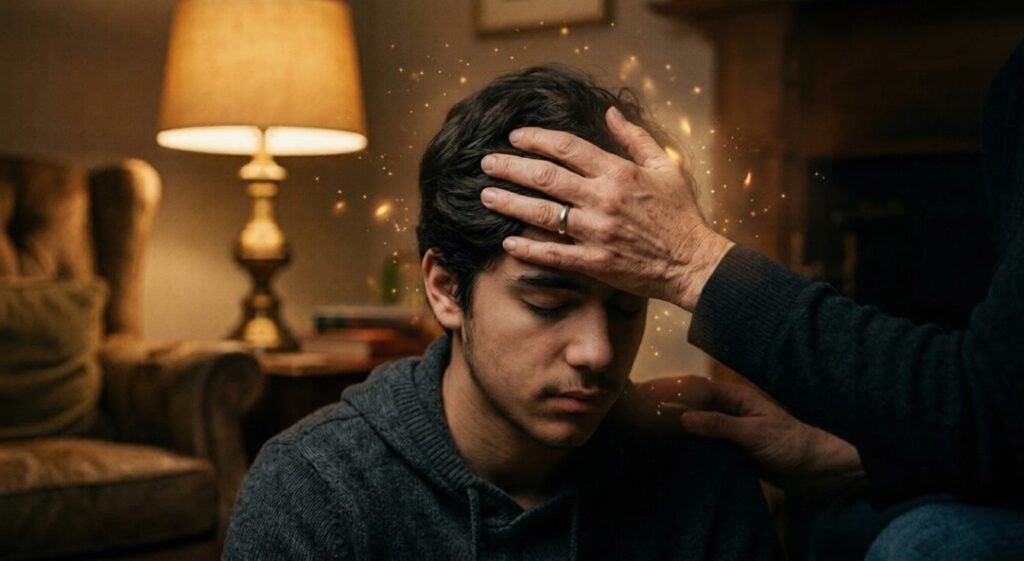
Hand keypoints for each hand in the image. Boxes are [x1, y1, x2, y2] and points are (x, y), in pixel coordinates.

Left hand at [479, 106, 733, 310]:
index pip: (567, 147)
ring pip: (543, 213)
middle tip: (486, 163)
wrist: (693, 262)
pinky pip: (554, 253)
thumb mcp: (665, 167)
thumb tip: (610, 113)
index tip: (515, 137)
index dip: (536, 139)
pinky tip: (508, 241)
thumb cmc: (681, 214)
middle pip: (546, 177)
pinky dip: (529, 247)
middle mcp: (603, 199)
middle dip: (511, 167)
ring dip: (510, 203)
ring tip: (486, 196)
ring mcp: (597, 232)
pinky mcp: (596, 263)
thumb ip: (635, 138)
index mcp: (619, 172)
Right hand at [637, 376, 865, 493]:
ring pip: (697, 425)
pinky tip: (671, 452)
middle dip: (669, 407)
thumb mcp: (753, 433)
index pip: (696, 388)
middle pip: (693, 405)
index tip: (647, 394)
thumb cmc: (789, 444)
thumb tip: (683, 418)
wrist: (817, 469)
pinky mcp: (732, 450)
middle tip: (639, 413)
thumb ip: (719, 425)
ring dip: (676, 428)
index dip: (672, 390)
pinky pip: (705, 445)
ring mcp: (730, 430)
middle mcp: (729, 410)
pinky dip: (688, 446)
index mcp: (735, 397)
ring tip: (646, 432)